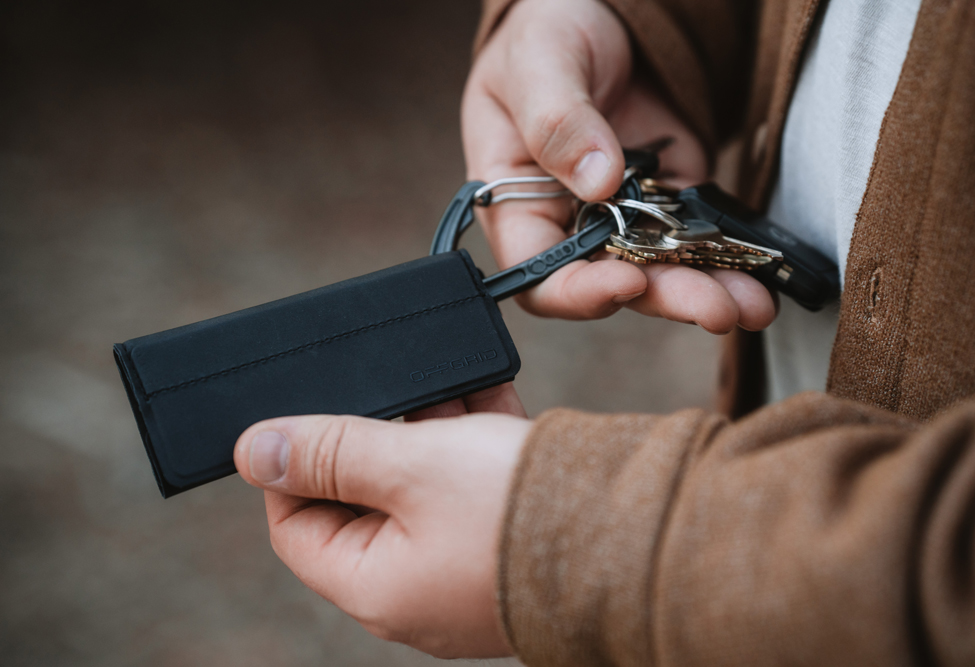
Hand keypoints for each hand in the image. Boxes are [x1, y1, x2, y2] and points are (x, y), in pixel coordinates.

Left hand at [233, 383, 529, 658]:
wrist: (635, 534)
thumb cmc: (517, 511)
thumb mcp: (409, 464)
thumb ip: (328, 453)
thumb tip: (253, 450)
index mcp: (374, 586)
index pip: (295, 528)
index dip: (292, 468)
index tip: (307, 416)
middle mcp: (415, 589)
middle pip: (362, 502)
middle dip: (373, 438)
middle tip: (388, 391)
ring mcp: (463, 570)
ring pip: (422, 488)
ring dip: (427, 432)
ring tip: (445, 386)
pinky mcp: (505, 545)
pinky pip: (470, 491)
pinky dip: (471, 445)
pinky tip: (485, 398)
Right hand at [462, 0, 775, 331]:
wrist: (601, 8)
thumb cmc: (546, 31)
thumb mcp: (538, 63)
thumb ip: (557, 120)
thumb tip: (597, 180)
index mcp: (517, 201)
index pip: (539, 272)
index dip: (579, 291)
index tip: (629, 282)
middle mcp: (568, 220)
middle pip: (611, 281)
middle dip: (667, 298)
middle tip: (717, 309)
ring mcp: (624, 212)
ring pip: (662, 269)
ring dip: (707, 290)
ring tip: (754, 305)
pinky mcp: (671, 195)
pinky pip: (698, 236)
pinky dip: (729, 256)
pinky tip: (761, 271)